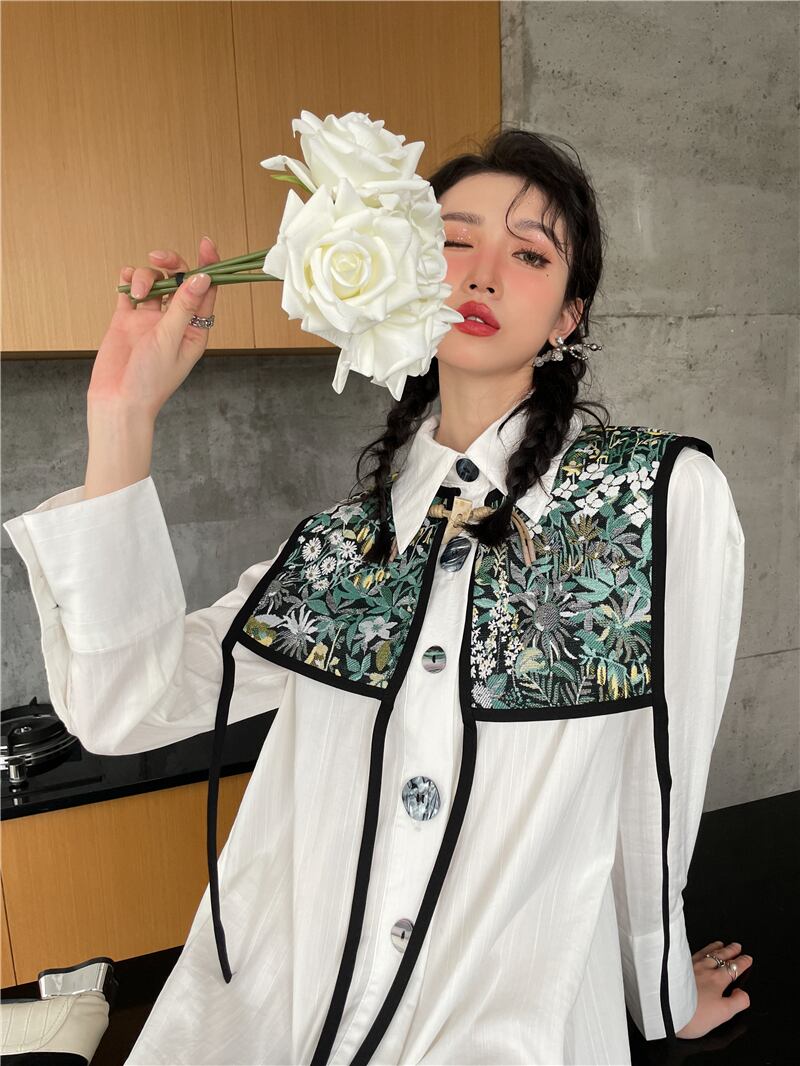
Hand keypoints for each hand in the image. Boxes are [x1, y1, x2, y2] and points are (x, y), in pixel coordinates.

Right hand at [88, 236, 220, 421]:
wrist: (117, 400)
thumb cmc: (150, 381)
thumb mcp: (171, 341)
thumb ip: (184, 307)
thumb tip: (202, 277)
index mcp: (194, 328)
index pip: (206, 290)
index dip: (208, 265)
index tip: (205, 243)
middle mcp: (174, 320)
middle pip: (178, 279)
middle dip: (171, 263)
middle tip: (158, 258)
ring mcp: (150, 318)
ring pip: (153, 281)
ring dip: (145, 277)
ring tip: (137, 292)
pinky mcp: (126, 318)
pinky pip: (130, 289)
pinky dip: (128, 279)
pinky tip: (126, 282)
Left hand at [676, 939, 752, 1038]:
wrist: (666, 1008)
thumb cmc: (693, 1014)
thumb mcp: (723, 1013)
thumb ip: (737, 1002)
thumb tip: (744, 994)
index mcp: (717, 980)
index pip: (733, 968)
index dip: (742, 963)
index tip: (747, 958)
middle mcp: (703, 969)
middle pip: (720, 956)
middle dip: (730, 951)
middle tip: (737, 946)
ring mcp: (689, 966)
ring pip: (705, 953)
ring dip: (715, 947)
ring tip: (720, 944)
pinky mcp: (676, 967)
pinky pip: (692, 954)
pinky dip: (700, 950)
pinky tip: (698, 951)